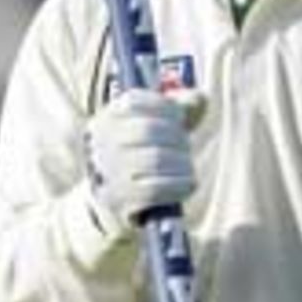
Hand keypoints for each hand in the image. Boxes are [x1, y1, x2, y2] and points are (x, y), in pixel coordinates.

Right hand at [86, 89, 195, 239]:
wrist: (110, 203)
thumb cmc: (140, 157)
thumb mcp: (154, 127)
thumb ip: (178, 107)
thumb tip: (200, 98)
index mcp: (107, 118)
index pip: (137, 101)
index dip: (167, 107)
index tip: (180, 119)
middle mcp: (102, 143)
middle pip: (149, 130)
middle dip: (177, 138)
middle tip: (186, 147)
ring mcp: (107, 172)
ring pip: (155, 159)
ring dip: (181, 163)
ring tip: (187, 168)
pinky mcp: (118, 199)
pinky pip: (156, 188)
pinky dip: (179, 185)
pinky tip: (189, 184)